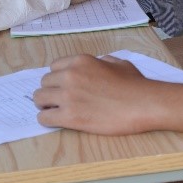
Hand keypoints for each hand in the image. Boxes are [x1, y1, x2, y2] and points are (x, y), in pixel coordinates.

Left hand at [34, 54, 149, 133]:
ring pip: (40, 99)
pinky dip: (47, 119)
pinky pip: (44, 117)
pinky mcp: (70, 116)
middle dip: (50, 91)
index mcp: (80, 61)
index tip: (63, 87)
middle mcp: (70, 75)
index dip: (58, 78)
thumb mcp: (119, 63)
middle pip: (44, 83)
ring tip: (55, 111)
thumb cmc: (135, 84)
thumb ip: (104, 62)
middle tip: (59, 101)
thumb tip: (99, 63)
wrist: (143, 104)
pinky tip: (57, 121)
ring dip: (45, 105)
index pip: (53, 67)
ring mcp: (68, 96)